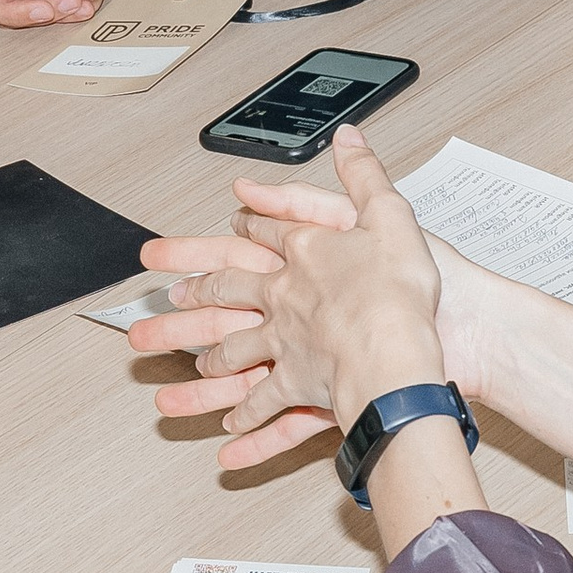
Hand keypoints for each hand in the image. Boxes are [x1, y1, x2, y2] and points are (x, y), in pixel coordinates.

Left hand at [137, 129, 444, 468]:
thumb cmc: (401, 288)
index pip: (266, 230)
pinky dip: (248, 423)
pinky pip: (265, 406)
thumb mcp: (390, 213)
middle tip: (170, 299)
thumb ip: (364, 174)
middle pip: (229, 290)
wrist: (398, 351)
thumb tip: (347, 137)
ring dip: (212, 361)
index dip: (248, 222)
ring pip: (236, 351)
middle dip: (200, 293)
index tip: (231, 219)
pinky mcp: (296, 386)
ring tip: (192, 369)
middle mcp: (284, 296)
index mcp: (305, 251)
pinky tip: (229, 436)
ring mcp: (284, 343)